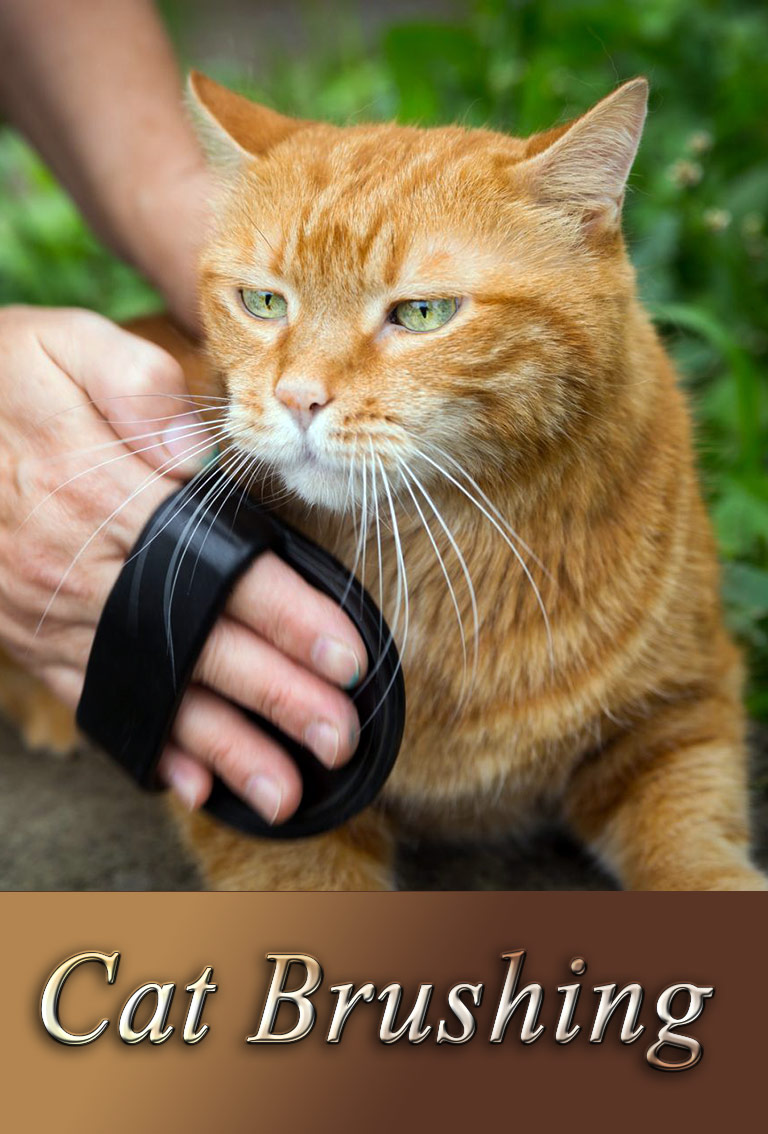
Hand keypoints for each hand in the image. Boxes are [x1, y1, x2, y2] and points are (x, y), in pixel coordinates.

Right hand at [0, 305, 366, 822]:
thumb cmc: (1, 378)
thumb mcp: (65, 346)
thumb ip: (135, 389)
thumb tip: (199, 451)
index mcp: (107, 493)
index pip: (222, 567)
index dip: (289, 617)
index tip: (346, 657)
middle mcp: (84, 569)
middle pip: (198, 643)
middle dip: (275, 697)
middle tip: (339, 738)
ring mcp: (53, 613)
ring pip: (152, 687)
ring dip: (220, 744)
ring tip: (282, 790)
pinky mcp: (33, 637)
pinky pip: (95, 699)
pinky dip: (144, 743)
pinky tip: (192, 782)